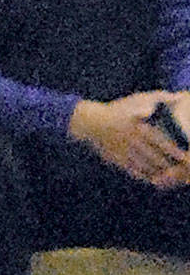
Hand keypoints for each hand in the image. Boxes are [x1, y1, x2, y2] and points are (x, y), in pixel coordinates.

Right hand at [69, 93, 189, 187]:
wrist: (93, 123)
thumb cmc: (118, 109)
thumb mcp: (139, 99)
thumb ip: (160, 97)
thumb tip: (179, 96)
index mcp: (140, 126)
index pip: (160, 140)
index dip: (172, 149)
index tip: (182, 155)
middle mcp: (133, 141)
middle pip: (153, 156)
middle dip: (166, 164)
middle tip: (177, 169)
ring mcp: (124, 152)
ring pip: (143, 165)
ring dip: (155, 171)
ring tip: (166, 176)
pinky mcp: (117, 159)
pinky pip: (131, 169)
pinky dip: (141, 174)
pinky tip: (148, 177)